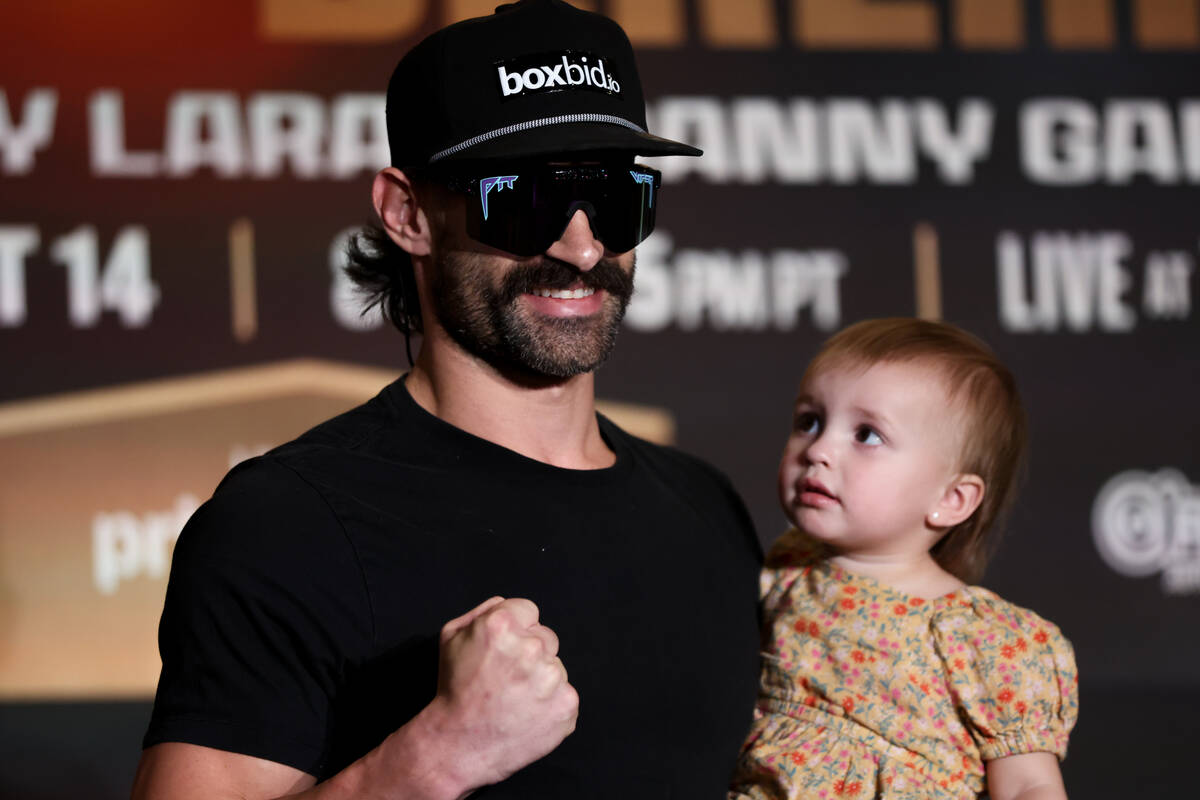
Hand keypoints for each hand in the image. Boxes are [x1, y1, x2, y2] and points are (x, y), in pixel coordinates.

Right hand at [431, 597, 578, 790]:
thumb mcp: (451, 636)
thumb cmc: (453, 689)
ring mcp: (552, 679)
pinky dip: (550, 705)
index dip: (515, 630)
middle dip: (530, 653)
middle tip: (507, 678)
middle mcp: (531, 648)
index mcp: (502, 625)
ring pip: (556, 667)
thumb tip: (506, 603)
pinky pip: (565, 695)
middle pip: (546, 637)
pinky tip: (527, 715)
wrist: (459, 744)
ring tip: (514, 699)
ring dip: (541, 680)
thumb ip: (482, 611)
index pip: (528, 610)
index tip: (503, 650)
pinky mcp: (566, 706)